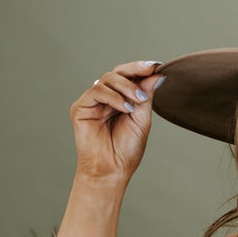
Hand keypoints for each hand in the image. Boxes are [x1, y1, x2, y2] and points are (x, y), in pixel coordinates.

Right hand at [69, 60, 163, 185]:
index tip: (156, 65)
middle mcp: (105, 98)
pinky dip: (113, 97)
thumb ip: (146, 97)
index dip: (141, 69)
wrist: (112, 171)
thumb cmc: (126, 150)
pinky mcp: (81, 108)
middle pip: (117, 73)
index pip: (128, 77)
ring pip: (107, 79)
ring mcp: (92, 102)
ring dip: (126, 86)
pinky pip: (96, 91)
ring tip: (137, 101)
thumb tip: (157, 75)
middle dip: (135, 70)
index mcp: (120, 100)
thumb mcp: (141, 120)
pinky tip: (125, 108)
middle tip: (150, 71)